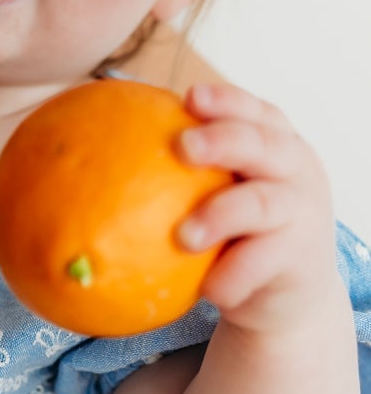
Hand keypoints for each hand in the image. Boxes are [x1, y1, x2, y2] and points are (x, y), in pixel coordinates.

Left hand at [179, 82, 339, 333]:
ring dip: (220, 215)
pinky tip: (209, 288)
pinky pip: (262, 263)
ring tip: (184, 236)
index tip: (189, 97)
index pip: (254, 112)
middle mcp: (296, 170)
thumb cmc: (238, 234)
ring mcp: (304, 212)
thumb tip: (90, 157)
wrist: (290, 296)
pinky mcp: (301, 257)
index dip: (226, 101)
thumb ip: (181, 175)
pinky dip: (232, 275)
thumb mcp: (219, 197)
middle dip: (222, 140)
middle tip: (182, 146)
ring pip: (262, 203)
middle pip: (261, 145)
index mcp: (276, 144)